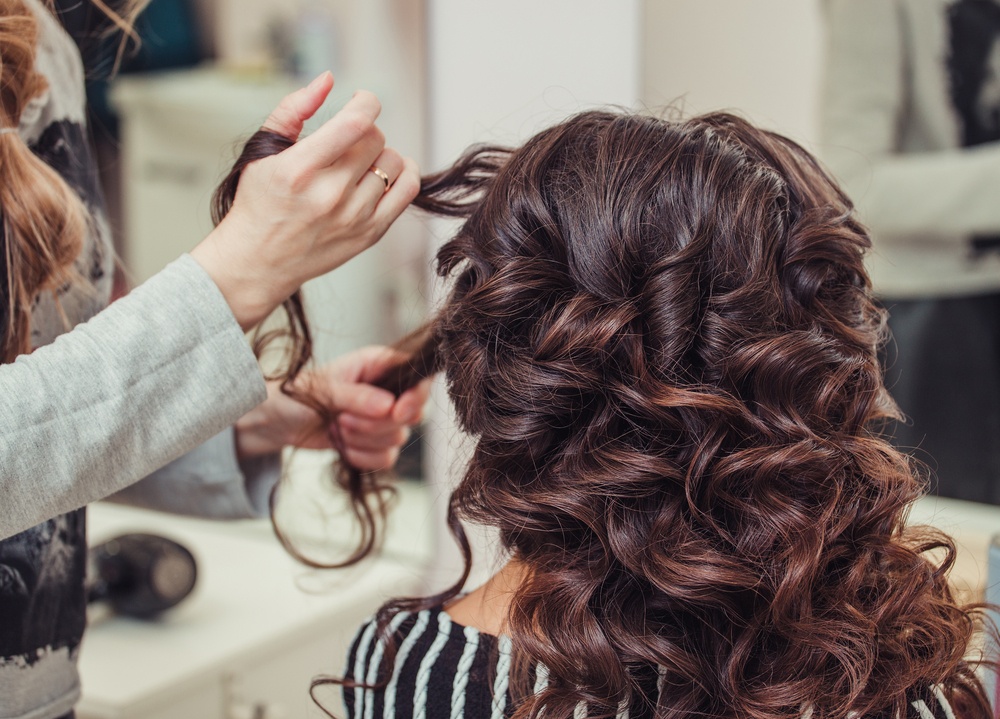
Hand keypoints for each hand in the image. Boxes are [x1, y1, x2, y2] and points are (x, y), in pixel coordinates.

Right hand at [191, 72, 420, 329]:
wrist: (258, 262)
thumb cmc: (259, 203)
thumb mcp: (263, 151)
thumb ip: (293, 109)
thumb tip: (328, 81)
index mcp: (299, 170)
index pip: (355, 123)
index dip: (366, 102)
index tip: (359, 101)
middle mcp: (329, 195)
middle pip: (375, 139)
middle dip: (364, 130)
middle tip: (348, 139)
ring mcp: (353, 217)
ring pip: (393, 162)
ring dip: (380, 153)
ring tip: (359, 161)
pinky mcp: (370, 234)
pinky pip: (407, 190)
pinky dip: (404, 173)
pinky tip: (385, 172)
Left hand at [234, 346, 430, 470]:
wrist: (279, 420)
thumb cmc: (297, 394)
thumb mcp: (323, 390)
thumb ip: (357, 396)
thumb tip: (389, 406)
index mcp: (379, 365)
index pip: (417, 377)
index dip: (415, 397)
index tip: (396, 412)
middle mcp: (387, 390)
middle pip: (412, 414)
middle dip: (376, 425)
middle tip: (343, 418)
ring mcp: (383, 417)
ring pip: (398, 439)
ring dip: (363, 440)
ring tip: (336, 427)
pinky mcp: (375, 442)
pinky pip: (386, 457)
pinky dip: (362, 456)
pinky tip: (341, 446)